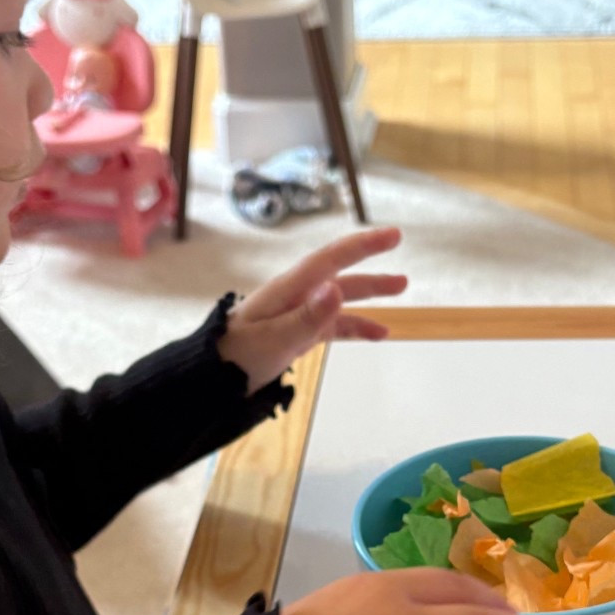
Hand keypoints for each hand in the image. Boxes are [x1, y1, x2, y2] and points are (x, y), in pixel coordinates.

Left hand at [218, 227, 405, 393]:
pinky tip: (378, 334)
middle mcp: (296, 296)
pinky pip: (333, 325)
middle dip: (370, 260)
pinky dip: (356, 326)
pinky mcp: (297, 333)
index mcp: (289, 289)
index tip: (392, 235)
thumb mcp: (275, 339)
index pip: (332, 259)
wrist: (212, 378)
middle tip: (397, 242)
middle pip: (340, 273)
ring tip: (401, 287)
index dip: (363, 245)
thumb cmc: (238, 356)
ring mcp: (298, 314)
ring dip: (370, 292)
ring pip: (340, 298)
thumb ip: (308, 316)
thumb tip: (336, 288)